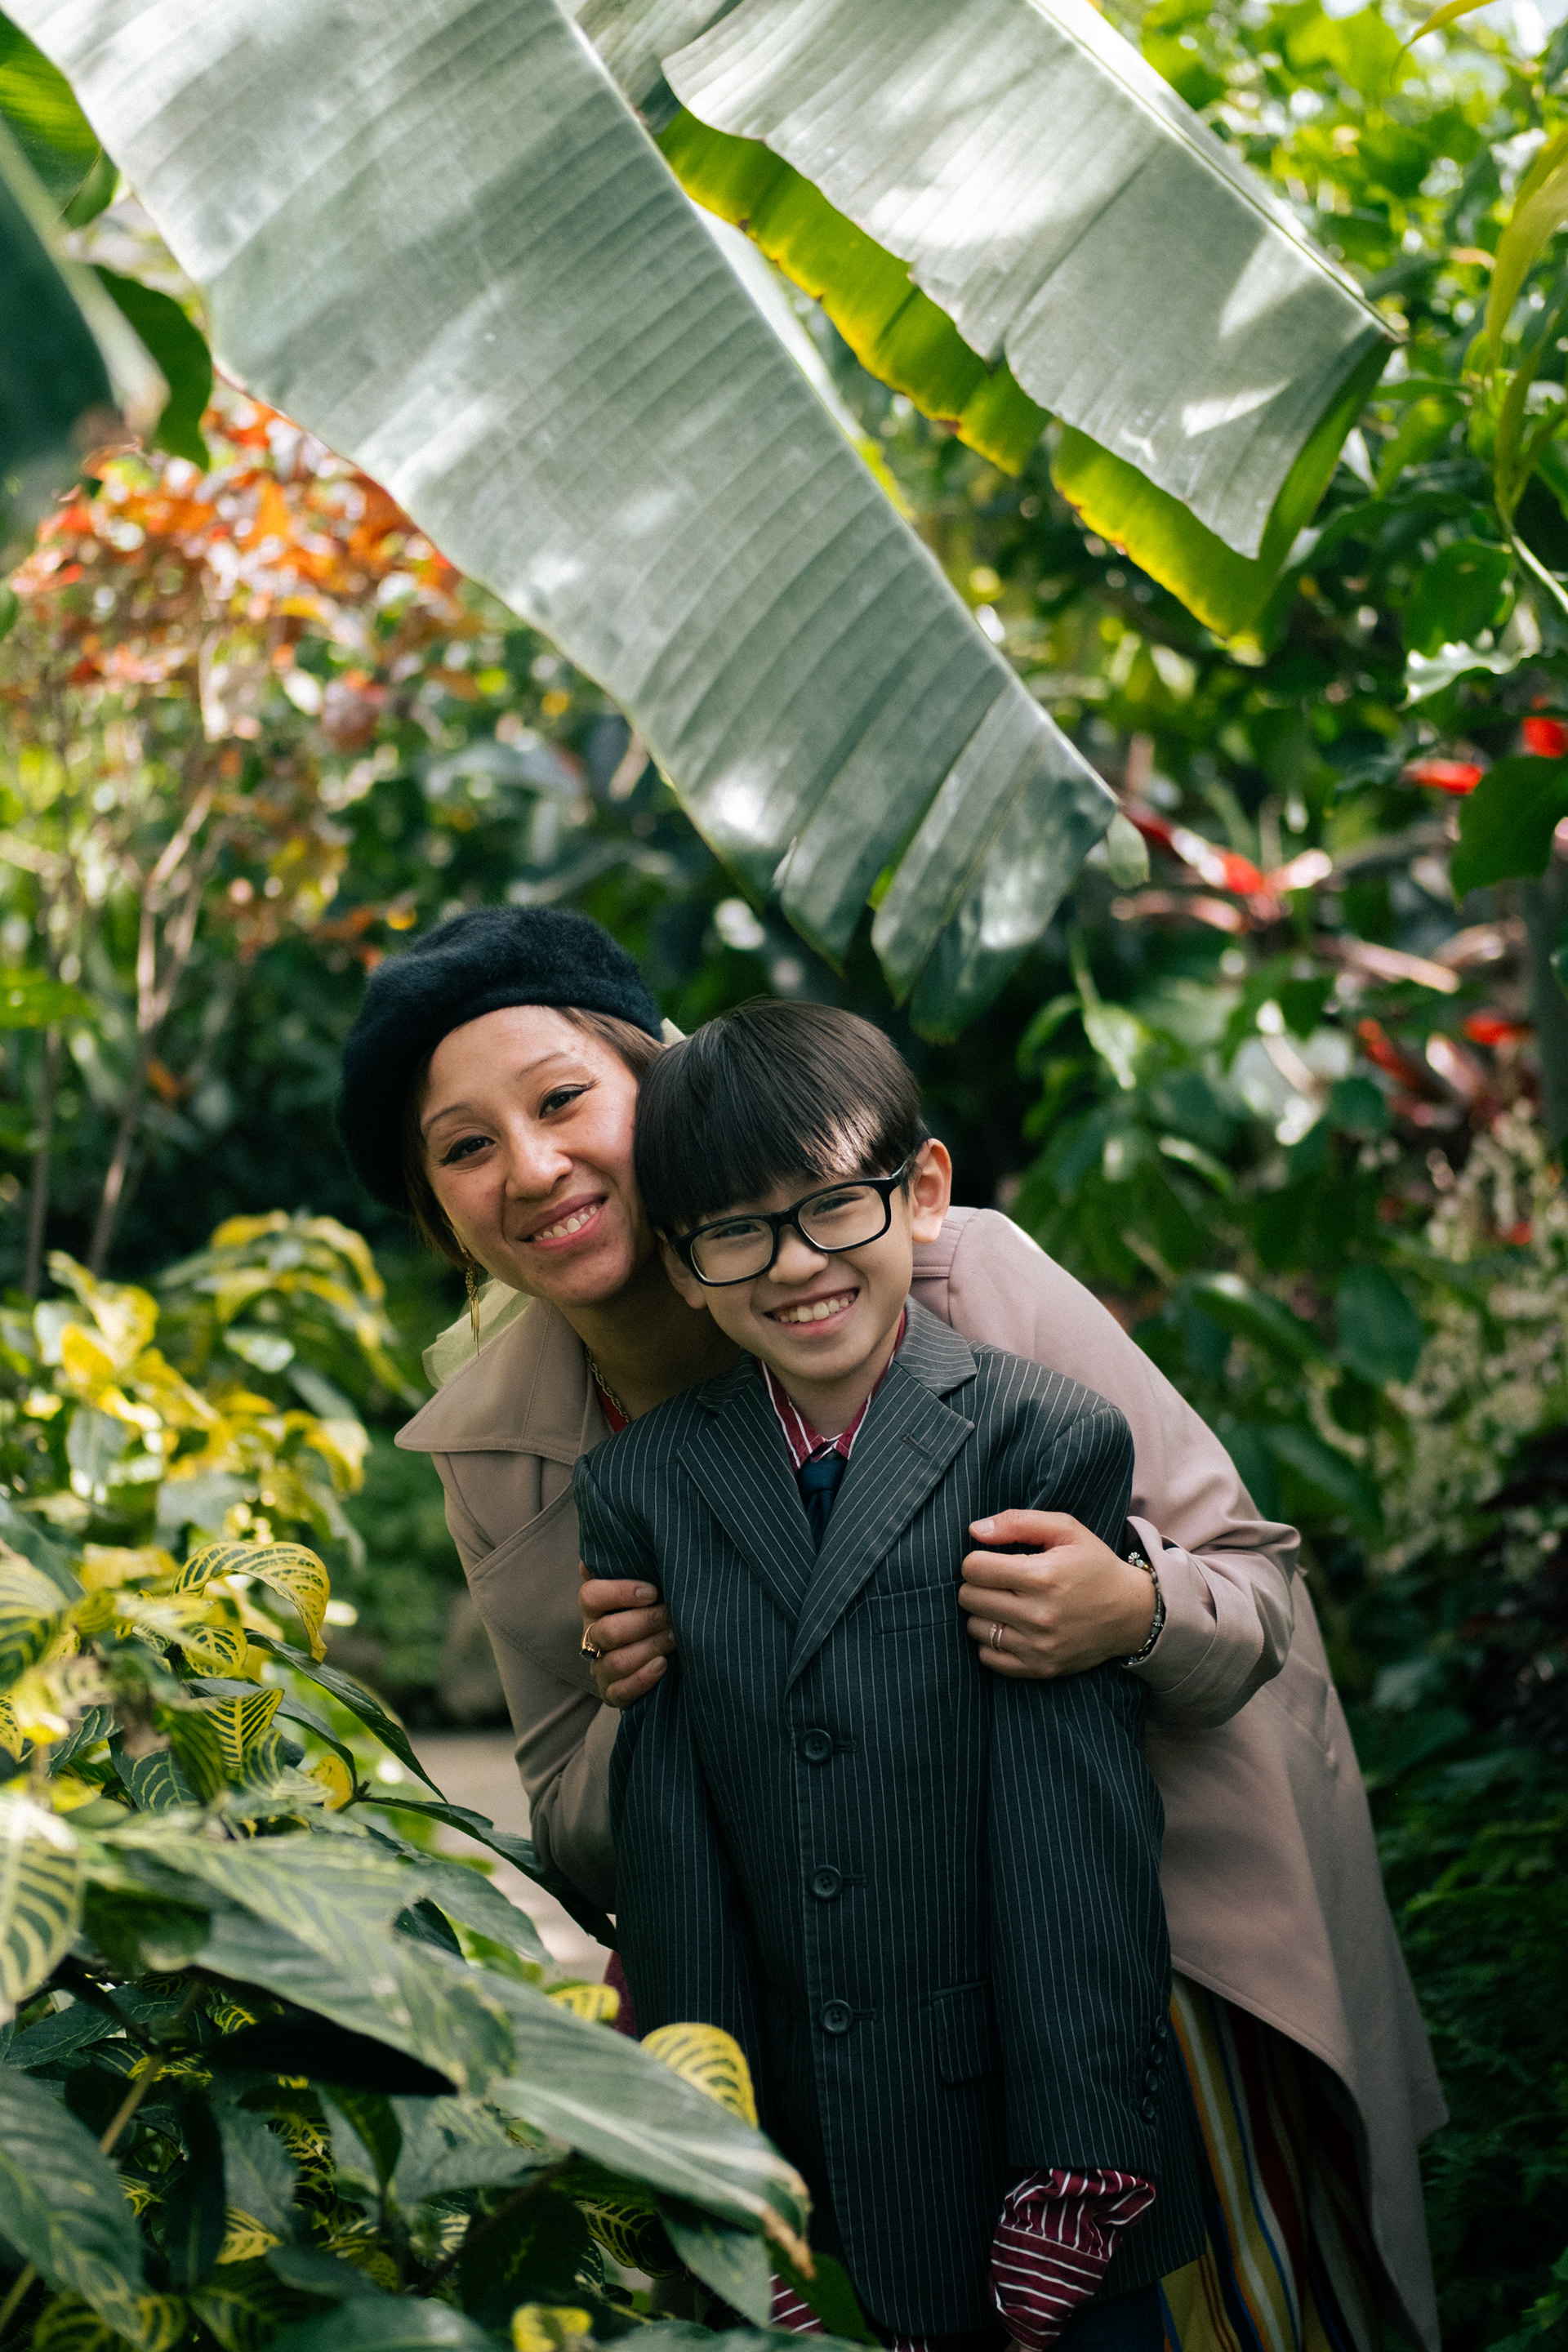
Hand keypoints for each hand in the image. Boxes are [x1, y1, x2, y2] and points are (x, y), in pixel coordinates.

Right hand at [579, 1565, 674, 1706]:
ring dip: (649, 1648)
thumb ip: (627, 1566)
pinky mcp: (612, 1694)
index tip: (652, 1592)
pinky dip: (642, 1679)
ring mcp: (600, 1668)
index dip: (620, 1593)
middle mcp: (593, 1638)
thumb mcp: (644, 1583)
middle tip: (672, 1616)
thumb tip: (592, 1560)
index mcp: (594, 1608)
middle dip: (645, 1623)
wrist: (667, 1650)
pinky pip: (619, 1693)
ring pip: (615, 1662)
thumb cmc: (652, 1608)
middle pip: (608, 1631)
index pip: (590, 1596)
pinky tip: (663, 1665)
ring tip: (676, 1638)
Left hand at [959, 1511, 1155, 1678]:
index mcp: (1043, 1576)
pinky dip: (991, 1643)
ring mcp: (1039, 1646)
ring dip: (984, 1614)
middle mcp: (1039, 1615)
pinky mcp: (1040, 1668)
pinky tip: (1010, 1628)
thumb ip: (1018, 1522)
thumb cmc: (1094, 1565)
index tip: (992, 1561)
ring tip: (1006, 1604)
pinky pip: (989, 1658)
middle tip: (998, 1583)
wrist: (1131, 1613)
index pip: (973, 1569)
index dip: (977, 1560)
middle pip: (969, 1598)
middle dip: (977, 1585)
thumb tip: (974, 1530)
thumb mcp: (1066, 1529)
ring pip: (974, 1628)